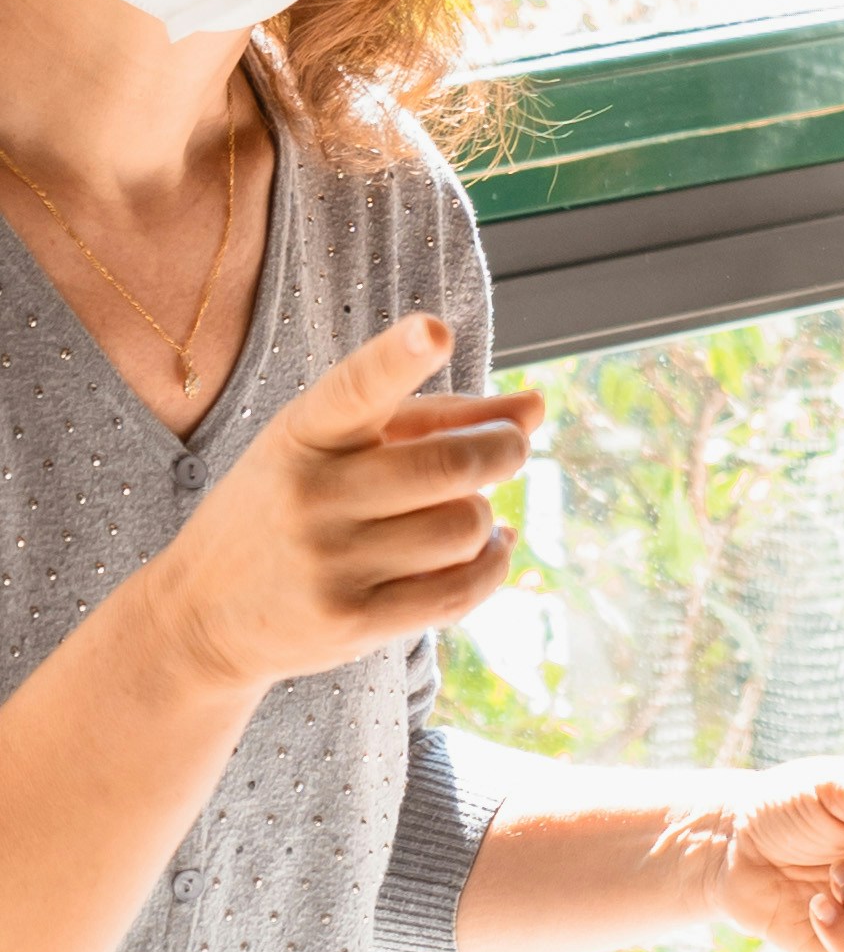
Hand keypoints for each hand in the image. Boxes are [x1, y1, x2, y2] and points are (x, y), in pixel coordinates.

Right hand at [143, 311, 535, 692]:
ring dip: (484, 517)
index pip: (355, 388)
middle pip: (452, 465)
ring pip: (465, 527)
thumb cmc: (286, 510)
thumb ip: (435, 418)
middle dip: (503, 450)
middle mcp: (312, 494)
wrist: (201, 615)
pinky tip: (489, 549)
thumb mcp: (332, 448)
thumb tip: (534, 406)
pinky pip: (460, 589)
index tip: (435, 331)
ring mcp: (330, 562)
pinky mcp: (352, 620)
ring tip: (469, 513)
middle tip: (511, 446)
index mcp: (301, 433)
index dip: (397, 358)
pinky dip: (493, 564)